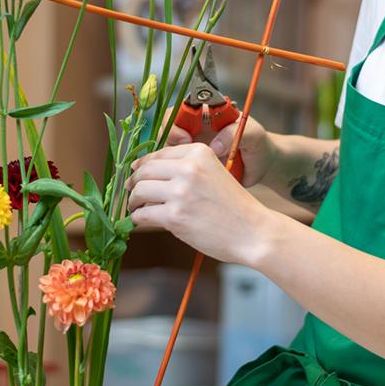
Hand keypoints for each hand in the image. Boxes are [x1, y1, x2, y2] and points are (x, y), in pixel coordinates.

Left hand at [126, 143, 273, 265]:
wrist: (253, 232)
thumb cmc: (233, 206)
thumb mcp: (214, 173)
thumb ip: (186, 169)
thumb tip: (144, 172)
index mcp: (199, 153)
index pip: (159, 154)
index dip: (143, 165)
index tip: (136, 173)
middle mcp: (189, 168)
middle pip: (144, 170)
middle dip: (133, 182)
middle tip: (131, 192)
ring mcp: (181, 192)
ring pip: (139, 191)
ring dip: (133, 201)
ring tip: (137, 208)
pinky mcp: (175, 216)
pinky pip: (143, 214)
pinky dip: (138, 218)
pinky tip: (143, 221)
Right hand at [163, 108, 274, 187]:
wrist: (262, 166)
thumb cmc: (258, 144)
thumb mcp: (252, 134)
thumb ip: (233, 133)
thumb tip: (214, 147)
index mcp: (205, 116)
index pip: (177, 112)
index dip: (175, 124)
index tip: (187, 140)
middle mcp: (193, 130)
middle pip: (164, 132)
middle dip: (168, 145)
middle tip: (181, 160)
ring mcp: (190, 150)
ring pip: (165, 154)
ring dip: (168, 164)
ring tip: (182, 174)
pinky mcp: (190, 168)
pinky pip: (174, 172)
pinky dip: (173, 177)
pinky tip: (183, 184)